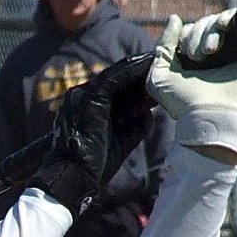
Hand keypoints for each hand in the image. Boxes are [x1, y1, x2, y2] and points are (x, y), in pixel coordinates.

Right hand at [28, 55, 152, 216]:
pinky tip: (151, 65)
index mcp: (85, 107)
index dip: (136, 79)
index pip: (113, 86)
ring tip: (161, 58)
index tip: (158, 75)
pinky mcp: (90, 99)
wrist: (72, 178)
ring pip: (117, 74)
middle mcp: (80, 97)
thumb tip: (150, 113)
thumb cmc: (92, 166)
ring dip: (140, 66)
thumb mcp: (119, 141)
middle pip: (116, 77)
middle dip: (140, 70)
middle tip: (164, 60)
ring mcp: (83, 96)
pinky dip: (134, 71)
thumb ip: (133, 125)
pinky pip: (116, 78)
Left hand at [147, 12, 236, 160]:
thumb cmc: (185, 103)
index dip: (185, 36)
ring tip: (211, 49)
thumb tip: (174, 18)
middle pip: (205, 24)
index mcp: (194, 60)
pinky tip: (225, 24)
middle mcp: (216, 53)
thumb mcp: (160, 77)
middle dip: (198, 35)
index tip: (187, 56)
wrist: (213, 116)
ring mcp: (236, 49)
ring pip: (223, 20)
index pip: (190, 31)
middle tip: (199, 56)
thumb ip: (162, 47)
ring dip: (212, 29)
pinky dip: (234, 16)